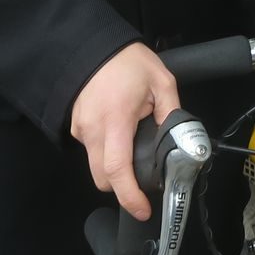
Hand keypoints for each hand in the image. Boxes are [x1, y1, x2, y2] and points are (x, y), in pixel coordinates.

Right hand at [70, 43, 180, 220]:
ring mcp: (80, 129)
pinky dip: (106, 149)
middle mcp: (92, 130)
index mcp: (116, 120)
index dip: (129, 196)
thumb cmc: (128, 61)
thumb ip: (171, 114)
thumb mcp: (162, 82)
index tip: (142, 209)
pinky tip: (119, 129)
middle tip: (143, 179)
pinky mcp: (74, 126)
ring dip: (114, 166)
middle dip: (122, 187)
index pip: (117, 169)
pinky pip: (91, 148)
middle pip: (102, 178)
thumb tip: (179, 141)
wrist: (94, 44)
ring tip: (133, 144)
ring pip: (95, 165)